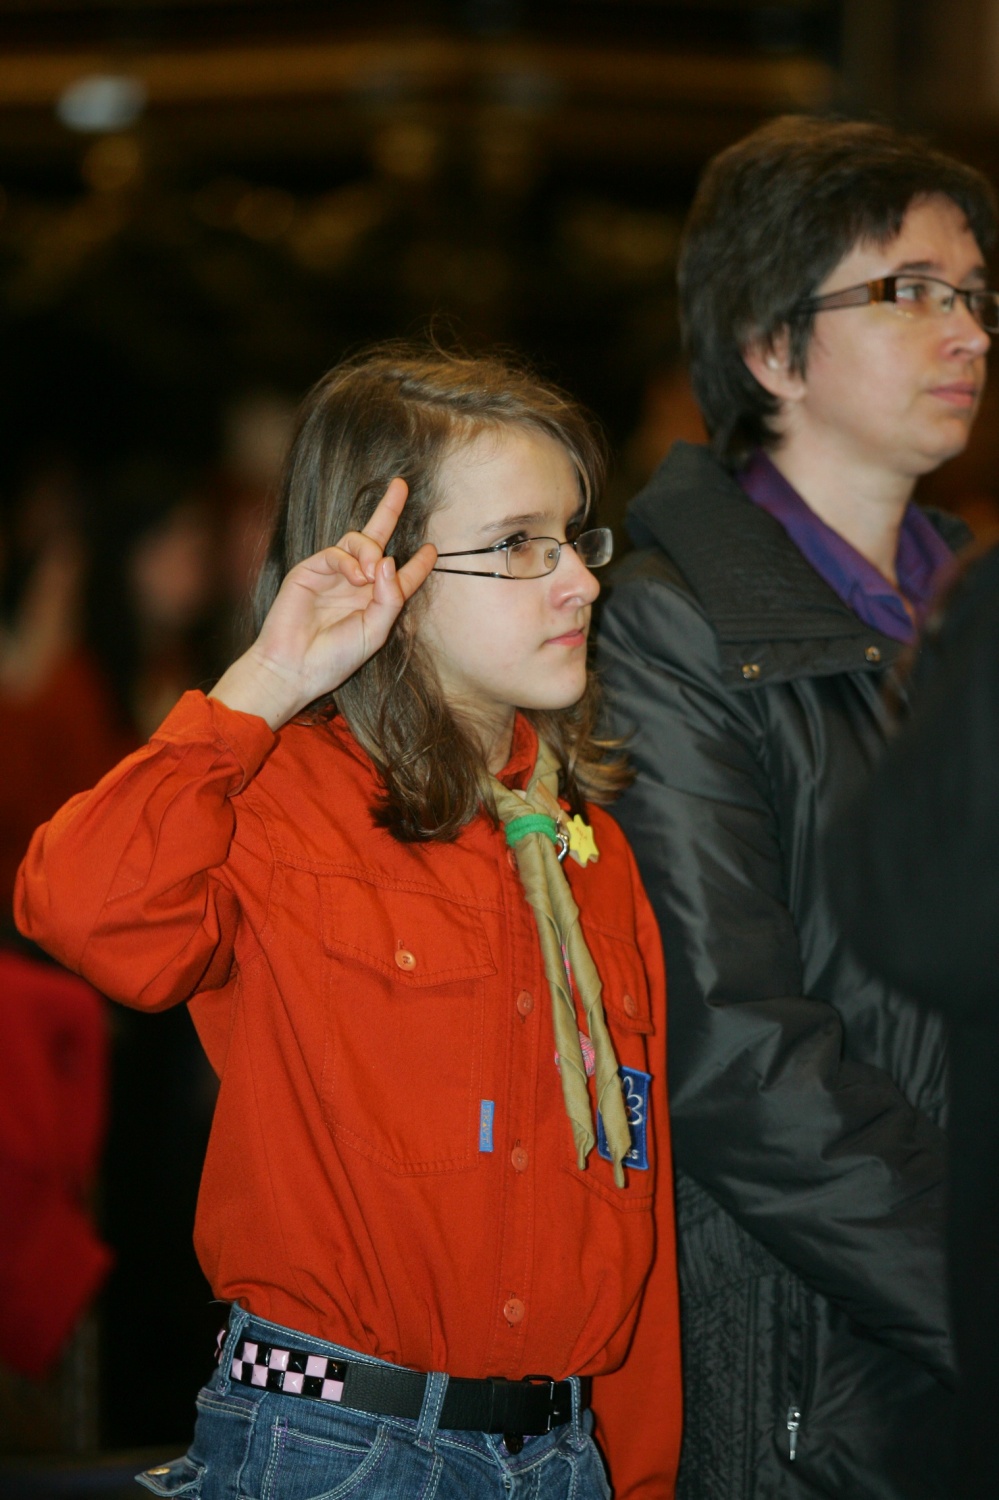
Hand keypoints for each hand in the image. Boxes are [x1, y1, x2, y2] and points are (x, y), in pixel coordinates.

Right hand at [210, 478, 435, 728]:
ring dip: (370, 550)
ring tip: (371, 573)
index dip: (418, 564)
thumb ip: (389, 598)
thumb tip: (388, 559)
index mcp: (374, 601)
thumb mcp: (376, 632)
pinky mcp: (311, 569)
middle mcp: (356, 583)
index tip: (432, 550)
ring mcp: (333, 575)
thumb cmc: (334, 657)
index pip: (401, 575)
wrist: (294, 667)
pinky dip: (351, 561)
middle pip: (376, 539)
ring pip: (359, 541)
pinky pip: (337, 552)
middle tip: (402, 485)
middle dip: (389, 510)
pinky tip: (356, 577)